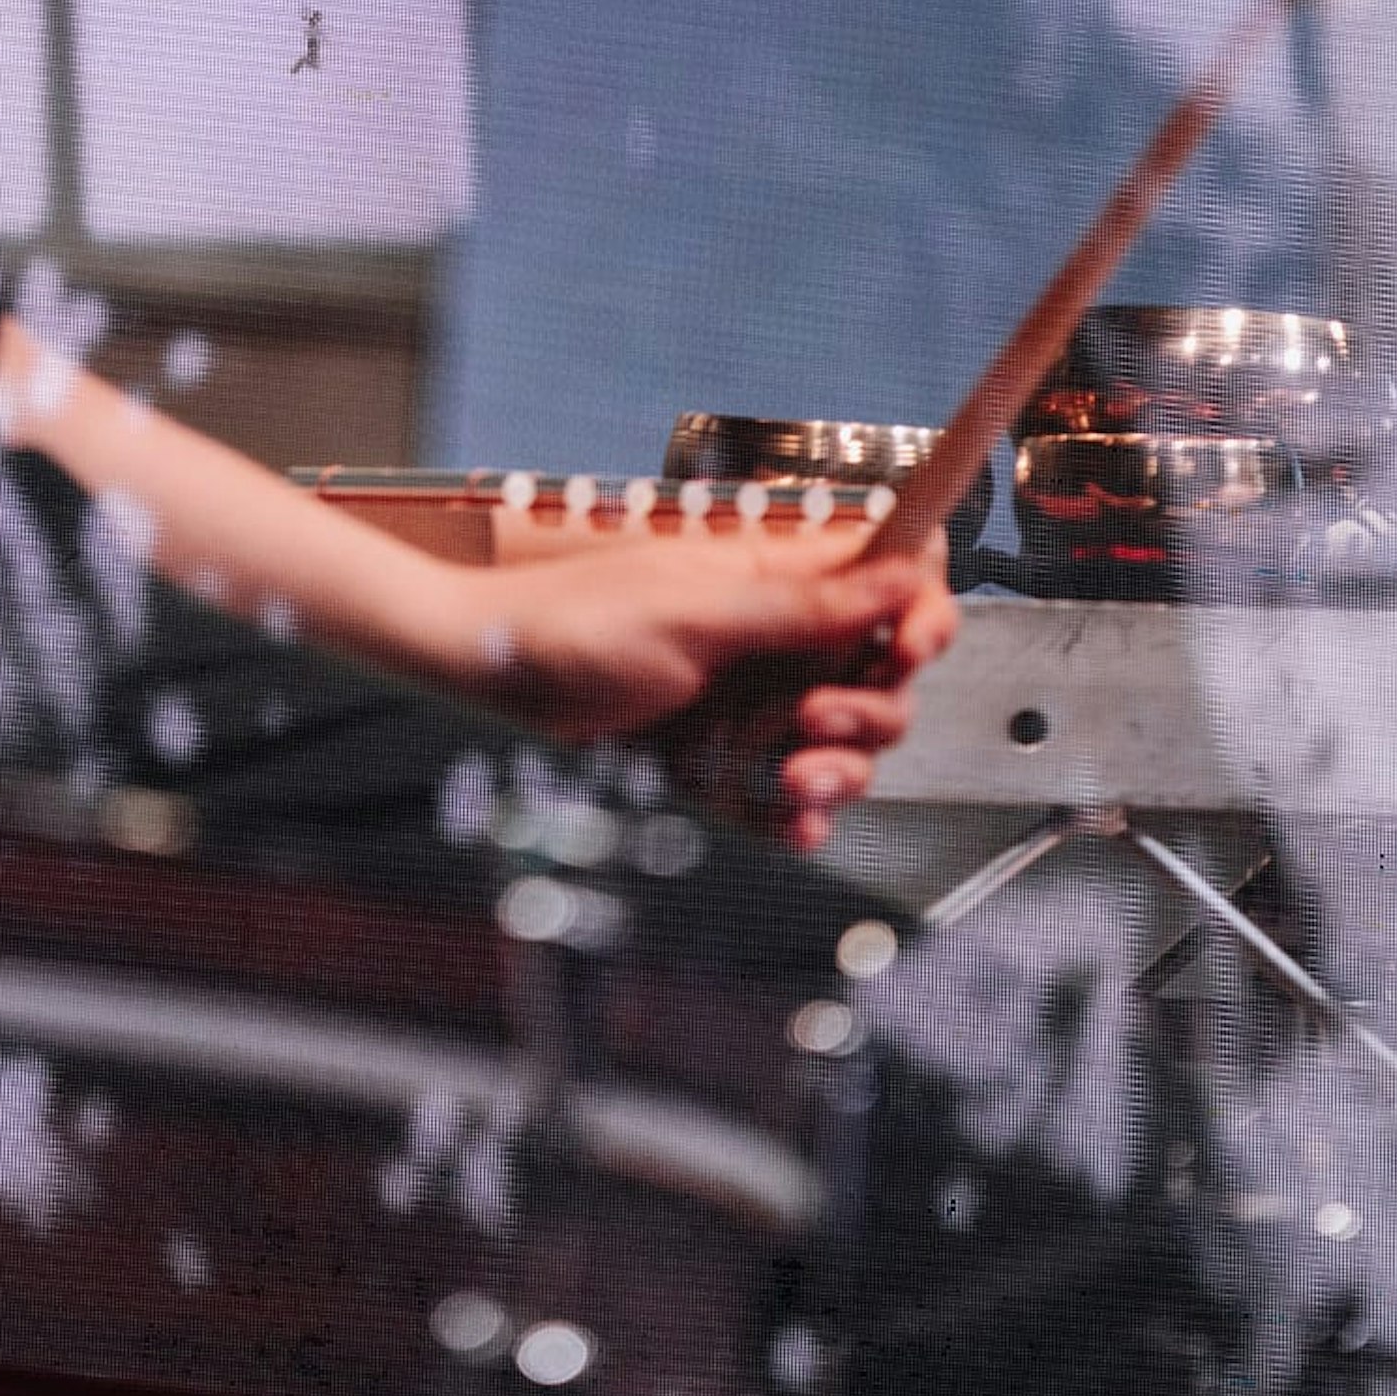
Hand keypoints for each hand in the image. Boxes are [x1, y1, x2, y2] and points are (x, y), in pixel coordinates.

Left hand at [445, 531, 959, 849]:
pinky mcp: (721, 759)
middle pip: (879, 674)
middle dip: (871, 706)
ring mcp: (750, 701)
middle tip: (813, 721)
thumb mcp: (694, 613)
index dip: (918, 609)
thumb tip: (898, 572)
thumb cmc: (564, 625)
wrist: (478, 683)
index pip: (888, 580)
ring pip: (843, 741)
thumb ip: (801, 603)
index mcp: (775, 580)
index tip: (911, 644)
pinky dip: (801, 814)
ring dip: (840, 766)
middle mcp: (774, 639)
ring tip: (794, 776)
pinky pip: (787, 795)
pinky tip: (792, 823)